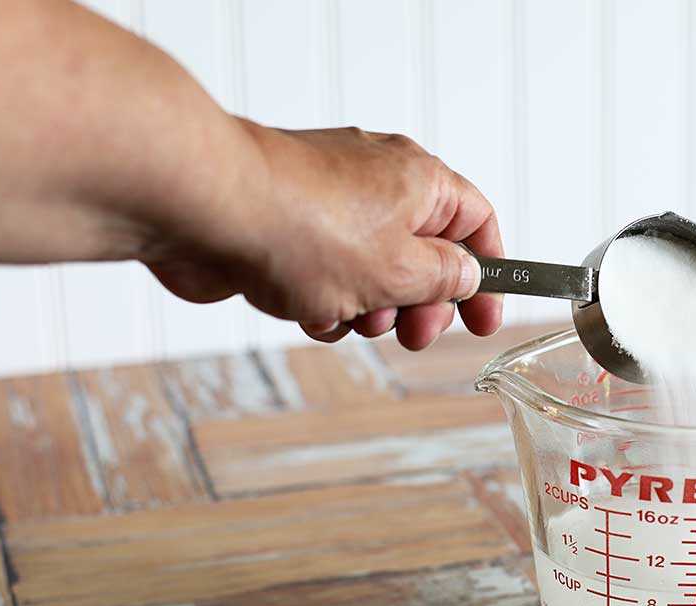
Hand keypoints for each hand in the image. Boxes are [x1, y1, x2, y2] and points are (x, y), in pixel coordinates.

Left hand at [141, 124, 503, 349]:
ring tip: (346, 316)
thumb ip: (445, 279)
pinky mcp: (286, 227)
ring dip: (367, 308)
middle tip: (413, 336)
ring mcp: (328, 203)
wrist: (206, 210)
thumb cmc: (303, 228)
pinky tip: (304, 308)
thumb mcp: (401, 270)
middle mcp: (377, 182)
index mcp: (418, 180)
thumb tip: (468, 275)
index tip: (485, 321)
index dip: (488, 275)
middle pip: (423, 254)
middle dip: (419, 304)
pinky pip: (324, 275)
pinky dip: (322, 300)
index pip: (476, 222)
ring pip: (371, 272)